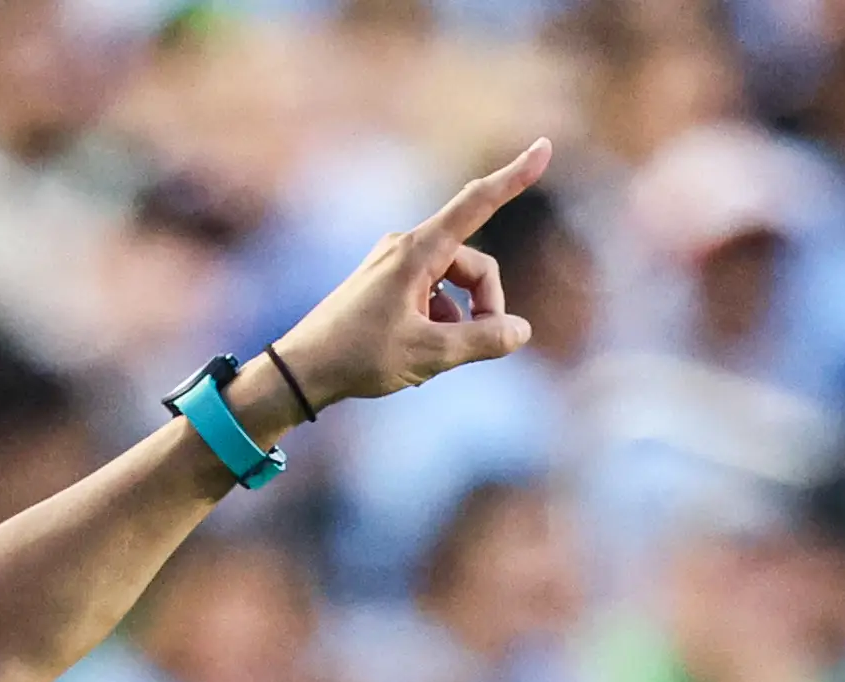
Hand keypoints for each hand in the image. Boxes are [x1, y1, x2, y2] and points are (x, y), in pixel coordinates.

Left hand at [275, 139, 553, 406]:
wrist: (299, 372)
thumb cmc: (357, 357)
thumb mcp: (429, 353)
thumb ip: (484, 340)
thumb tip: (521, 331)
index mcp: (417, 251)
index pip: (477, 203)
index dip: (514, 177)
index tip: (545, 147)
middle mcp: (406, 248)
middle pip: (474, 267)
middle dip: (485, 306)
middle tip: (474, 348)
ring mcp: (394, 266)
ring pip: (454, 288)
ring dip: (457, 322)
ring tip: (427, 357)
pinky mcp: (386, 286)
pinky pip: (431, 299)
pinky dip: (436, 326)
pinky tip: (413, 356)